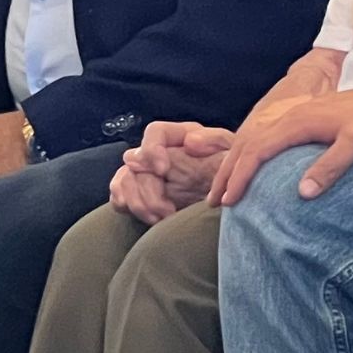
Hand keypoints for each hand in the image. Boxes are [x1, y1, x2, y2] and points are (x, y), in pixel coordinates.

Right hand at [114, 121, 233, 222]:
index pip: (154, 133)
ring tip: (160, 219)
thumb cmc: (232, 169)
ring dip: (138, 203)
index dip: (152, 150)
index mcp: (179, 137)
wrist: (230, 197)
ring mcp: (147, 172)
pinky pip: (120, 196)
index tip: (163, 169)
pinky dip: (129, 208)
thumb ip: (214, 141)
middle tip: (167, 210)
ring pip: (123, 181)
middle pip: (134, 162)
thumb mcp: (232, 152)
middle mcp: (159, 152)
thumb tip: (190, 142)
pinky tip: (150, 219)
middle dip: (147, 189)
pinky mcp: (141, 193)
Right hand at [214, 80, 352, 205]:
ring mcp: (299, 116)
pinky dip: (255, 155)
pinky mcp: (308, 121)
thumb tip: (301, 193)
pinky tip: (257, 168)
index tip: (228, 202)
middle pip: (249, 145)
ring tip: (226, 188)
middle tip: (213, 202)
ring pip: (257, 140)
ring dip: (238, 164)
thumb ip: (331, 166)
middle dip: (228, 173)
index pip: (257, 152)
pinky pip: (270, 139)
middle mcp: (292, 116)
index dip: (240, 178)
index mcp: (298, 123)